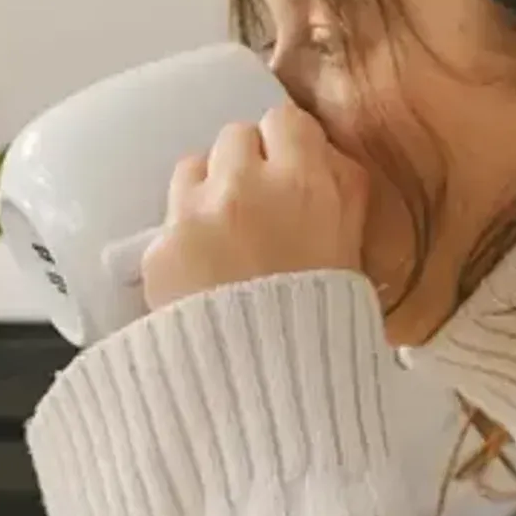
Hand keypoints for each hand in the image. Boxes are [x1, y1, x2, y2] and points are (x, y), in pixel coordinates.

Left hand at [140, 103, 369, 312]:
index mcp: (303, 183)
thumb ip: (341, 195)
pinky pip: (168, 225)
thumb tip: (323, 160)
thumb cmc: (325, 329)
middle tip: (256, 210)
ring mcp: (195, 217)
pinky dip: (182, 244)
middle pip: (234, 138)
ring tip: (223, 240)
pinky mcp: (160, 250)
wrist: (271, 394)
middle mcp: (244, 188)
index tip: (289, 171)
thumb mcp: (354, 252)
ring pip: (192, 169)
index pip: (284, 121)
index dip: (287, 147)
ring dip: (207, 193)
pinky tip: (200, 278)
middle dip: (245, 166)